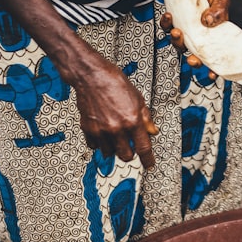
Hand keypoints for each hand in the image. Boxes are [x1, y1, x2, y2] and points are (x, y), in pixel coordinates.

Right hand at [74, 53, 158, 167]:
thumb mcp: (138, 98)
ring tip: (115, 134)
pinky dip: (100, 143)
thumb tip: (152, 131)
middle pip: (126, 156)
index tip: (149, 164)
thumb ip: (145, 118)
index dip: (148, 160)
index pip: (143, 148)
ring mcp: (101, 130)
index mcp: (132, 120)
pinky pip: (95, 146)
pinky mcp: (88, 129)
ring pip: (110, 153)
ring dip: (114, 147)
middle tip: (130, 145)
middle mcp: (116, 128)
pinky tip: (103, 132)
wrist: (91, 76)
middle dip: (130, 153)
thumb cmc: (114, 83)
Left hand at [160, 0, 229, 75]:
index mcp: (212, 36)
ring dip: (176, 41)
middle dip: (192, 60)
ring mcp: (184, 28)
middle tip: (192, 58)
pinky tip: (169, 16)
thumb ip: (219, 11)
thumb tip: (208, 21)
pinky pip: (167, 26)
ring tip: (177, 31)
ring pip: (177, 43)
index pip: (212, 57)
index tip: (212, 75)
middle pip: (192, 55)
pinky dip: (166, 23)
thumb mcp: (222, 0)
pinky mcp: (174, 18)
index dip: (211, 69)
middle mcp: (197, 36)